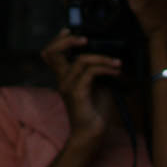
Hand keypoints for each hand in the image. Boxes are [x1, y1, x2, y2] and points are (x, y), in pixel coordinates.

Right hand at [43, 28, 119, 142]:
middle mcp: (63, 80)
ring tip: (116, 63)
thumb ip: (96, 71)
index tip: (69, 31)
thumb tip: (108, 58)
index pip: (51, 54)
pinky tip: (115, 71)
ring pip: (80, 60)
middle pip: (53, 52)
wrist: (91, 134)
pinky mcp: (78, 93)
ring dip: (101, 58)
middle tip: (85, 39)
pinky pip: (90, 73)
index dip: (58, 40)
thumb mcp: (97, 86)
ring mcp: (68, 86)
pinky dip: (105, 68)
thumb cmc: (94, 112)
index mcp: (64, 77)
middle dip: (68, 41)